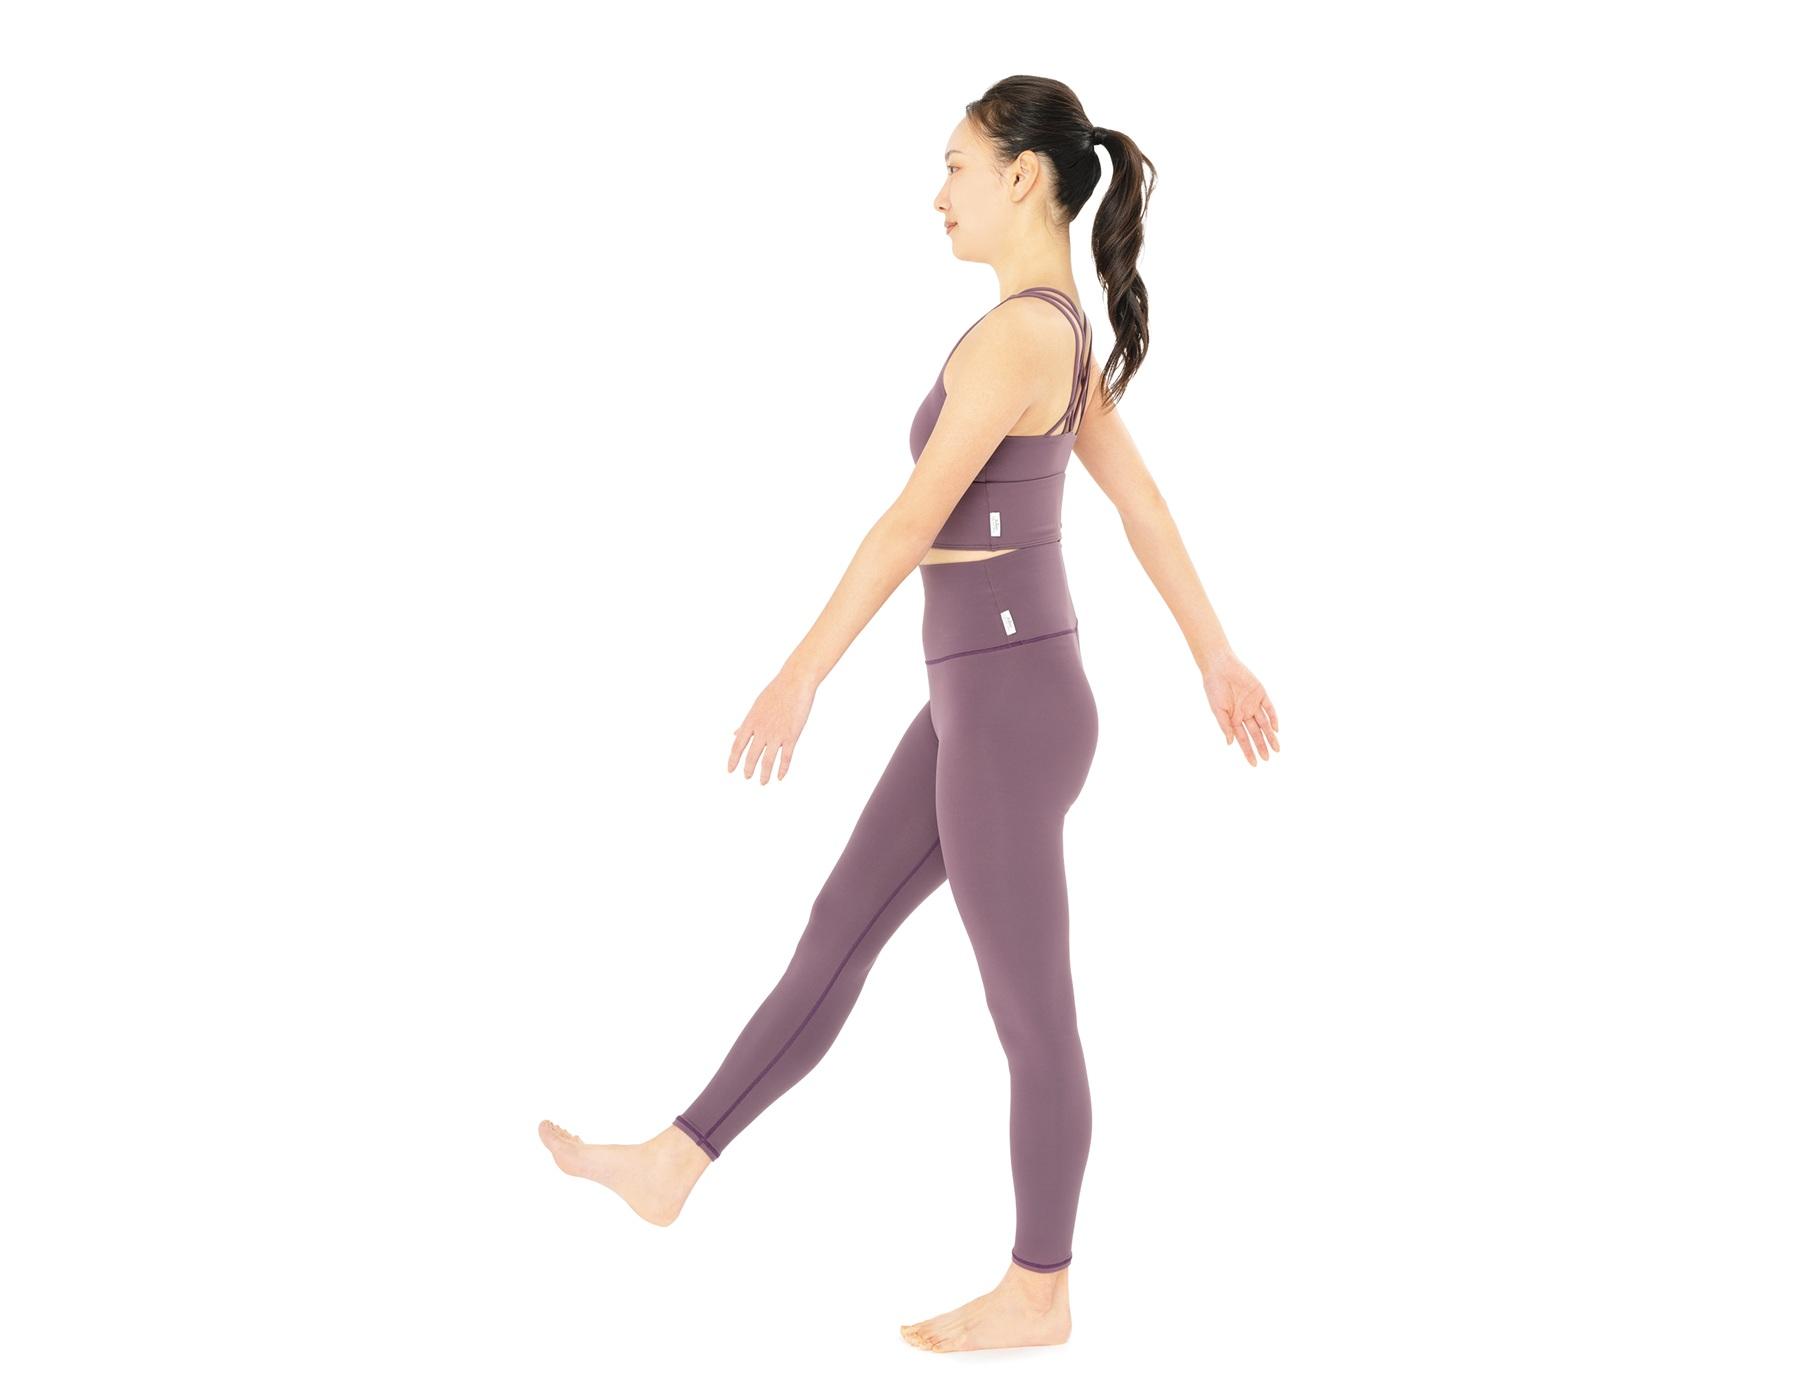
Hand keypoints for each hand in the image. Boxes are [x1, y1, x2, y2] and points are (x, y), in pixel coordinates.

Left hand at [729, 667, 818, 783]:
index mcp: (751, 722)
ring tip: (763, 782)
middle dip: (748, 768)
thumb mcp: (756, 707)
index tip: (730, 770)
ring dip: (764, 774)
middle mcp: (761, 730)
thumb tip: (734, 734)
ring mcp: (777, 734)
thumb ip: (745, 723)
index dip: (733, 759)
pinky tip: (780, 777)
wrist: (795, 682)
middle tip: (747, 776)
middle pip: (751, 755)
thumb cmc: (776, 692)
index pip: (737, 745)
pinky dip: (782, 769)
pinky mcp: (792, 735)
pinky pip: (786, 757)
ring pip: (767, 760)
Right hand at [1201, 649, 1279, 765]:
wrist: (1220, 667)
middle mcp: (1244, 713)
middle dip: (1261, 746)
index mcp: (1233, 719)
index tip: (1254, 763)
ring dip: (1270, 736)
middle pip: (1255, 733)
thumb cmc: (1214, 689)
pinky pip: (1269, 708)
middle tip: (1267, 759)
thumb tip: (1230, 743)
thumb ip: (1225, 726)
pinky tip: (1276, 728)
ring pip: (1264, 723)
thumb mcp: (1217, 710)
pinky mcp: (1260, 693)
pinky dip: (1273, 718)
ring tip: (1276, 749)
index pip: (1243, 739)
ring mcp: (1253, 704)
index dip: (1248, 751)